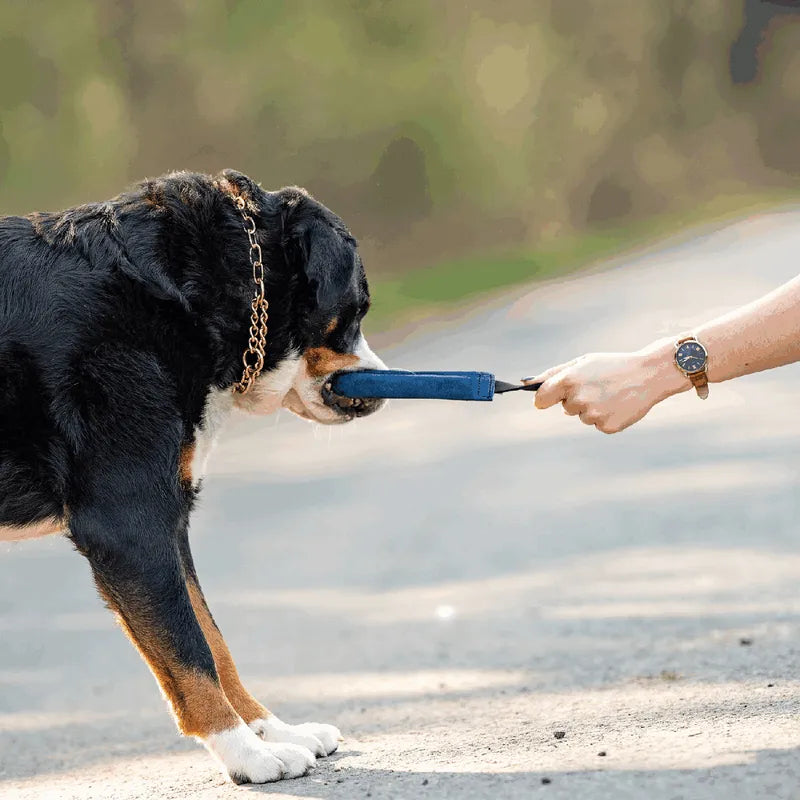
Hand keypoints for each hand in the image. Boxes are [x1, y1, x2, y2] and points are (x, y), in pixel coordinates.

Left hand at [525, 340, 687, 433]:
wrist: (649, 375)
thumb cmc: (612, 366)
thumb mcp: (582, 362)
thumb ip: (553, 374)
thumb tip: (527, 384)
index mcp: (568, 380)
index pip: (541, 399)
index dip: (544, 399)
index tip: (549, 399)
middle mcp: (578, 399)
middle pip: (565, 408)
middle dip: (575, 399)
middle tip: (597, 386)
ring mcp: (593, 415)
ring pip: (582, 416)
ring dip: (592, 408)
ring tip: (610, 394)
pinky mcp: (606, 427)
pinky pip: (598, 424)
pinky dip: (606, 416)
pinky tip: (618, 404)